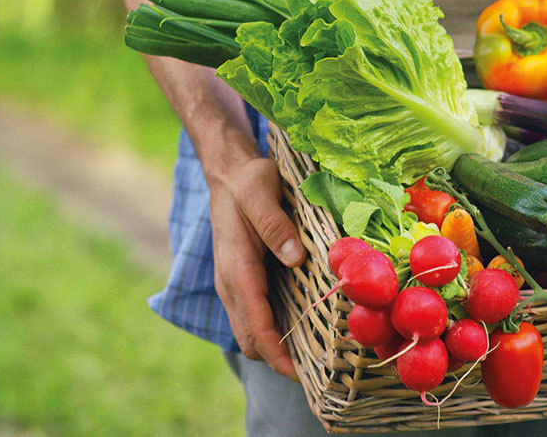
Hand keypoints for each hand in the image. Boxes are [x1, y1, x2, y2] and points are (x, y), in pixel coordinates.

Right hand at [208, 156, 306, 378]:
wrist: (228, 173)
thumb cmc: (247, 181)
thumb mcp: (260, 192)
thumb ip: (274, 224)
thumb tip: (294, 258)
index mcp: (236, 268)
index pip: (254, 325)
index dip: (276, 354)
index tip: (300, 375)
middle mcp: (230, 284)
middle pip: (250, 339)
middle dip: (278, 361)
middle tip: (318, 371)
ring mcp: (234, 285)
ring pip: (250, 332)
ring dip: (276, 349)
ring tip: (315, 358)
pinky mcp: (242, 281)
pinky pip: (255, 317)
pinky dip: (274, 331)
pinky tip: (303, 329)